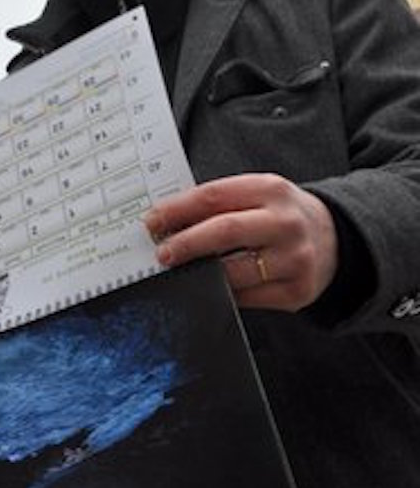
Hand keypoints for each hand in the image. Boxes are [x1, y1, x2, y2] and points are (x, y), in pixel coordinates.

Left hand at [144, 173, 338, 310]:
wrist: (335, 238)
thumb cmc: (282, 213)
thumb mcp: (259, 193)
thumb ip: (221, 202)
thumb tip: (169, 220)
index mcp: (270, 189)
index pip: (214, 196)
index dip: (177, 209)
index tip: (152, 220)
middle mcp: (285, 222)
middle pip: (224, 231)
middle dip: (185, 243)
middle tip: (161, 253)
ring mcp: (294, 259)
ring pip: (234, 271)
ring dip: (201, 273)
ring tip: (182, 271)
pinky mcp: (297, 292)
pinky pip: (249, 298)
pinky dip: (225, 293)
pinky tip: (212, 286)